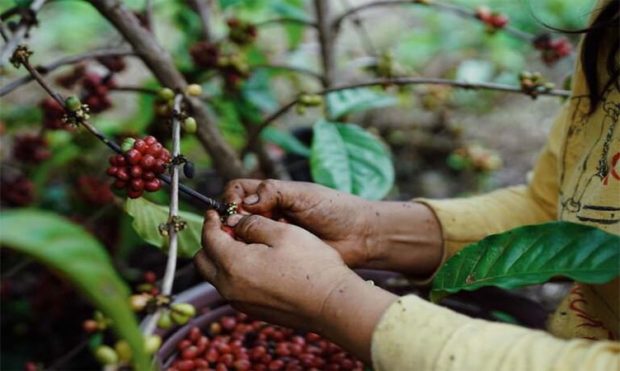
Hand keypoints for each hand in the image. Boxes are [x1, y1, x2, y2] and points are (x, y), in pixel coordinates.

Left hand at [196, 210, 351, 329]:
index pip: (209, 238)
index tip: (215, 212)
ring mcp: (240, 302)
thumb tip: (236, 223)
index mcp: (233, 264)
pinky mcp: (252, 310)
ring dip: (223, 258)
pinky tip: (258, 263)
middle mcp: (230, 287)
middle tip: (227, 228)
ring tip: (245, 244)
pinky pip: (233, 288)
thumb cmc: (311, 265)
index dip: (210, 221)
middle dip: (211, 241)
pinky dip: (235, 273)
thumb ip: (252, 224)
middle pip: (204, 261)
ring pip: (217, 276)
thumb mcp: (282, 232)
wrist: (331, 304)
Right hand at [223, 179, 443, 275]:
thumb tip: (246, 202)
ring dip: (244, 241)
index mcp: (271, 194)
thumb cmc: (334, 209)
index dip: (231, 199)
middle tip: (243, 231)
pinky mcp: (279, 256)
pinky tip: (263, 259)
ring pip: (243, 238)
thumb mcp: (303, 195)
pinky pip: (258, 256)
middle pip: (235, 216)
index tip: (235, 210)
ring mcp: (272, 236)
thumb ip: (274, 193)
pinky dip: (255, 257)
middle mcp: (267, 214)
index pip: (237, 191)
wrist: (360, 236)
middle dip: (234, 223)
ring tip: (256, 245)